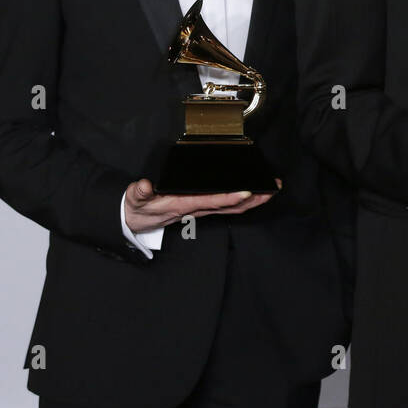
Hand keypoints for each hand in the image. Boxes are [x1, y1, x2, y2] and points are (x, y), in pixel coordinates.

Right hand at [123, 178, 278, 233]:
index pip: (211, 201)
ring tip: (271, 191)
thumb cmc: (138, 208)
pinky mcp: (201, 208)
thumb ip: (139, 192)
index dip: (230, 197)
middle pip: (230, 206)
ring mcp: (200, 210)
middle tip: (272, 190)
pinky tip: (254, 195)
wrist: (135, 221)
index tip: (247, 192)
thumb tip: (145, 186)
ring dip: (253, 200)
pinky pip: (226, 206)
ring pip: (232, 208)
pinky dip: (242, 201)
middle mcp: (196, 209)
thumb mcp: (135, 198)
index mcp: (183, 204)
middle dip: (253, 199)